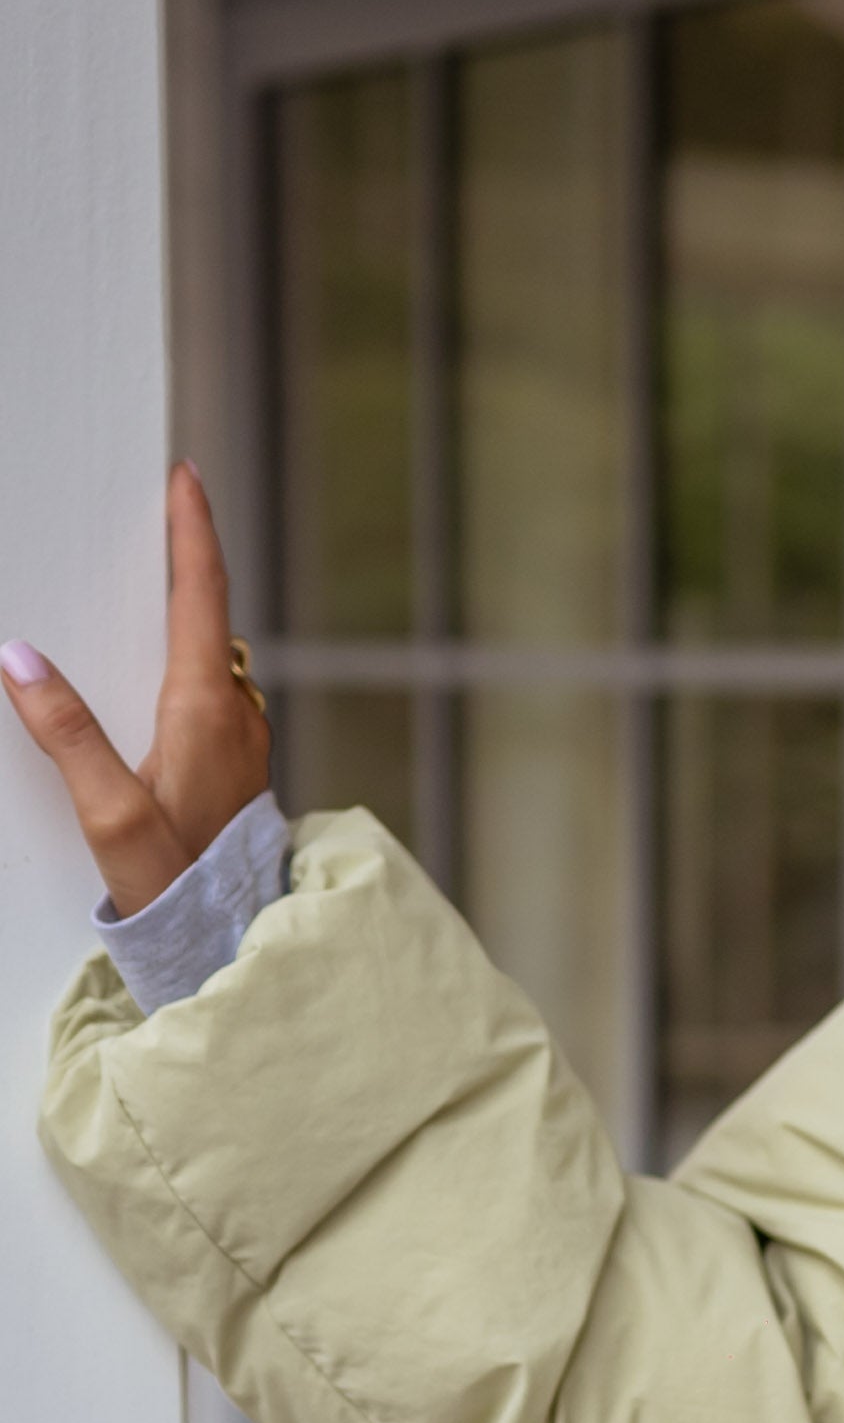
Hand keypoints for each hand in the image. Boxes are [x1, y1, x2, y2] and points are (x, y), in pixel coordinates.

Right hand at [1, 465, 272, 915]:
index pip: (201, 596)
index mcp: (207, 709)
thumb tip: (19, 658)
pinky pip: (213, 691)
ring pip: (216, 657)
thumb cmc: (173, 887)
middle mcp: (236, 714)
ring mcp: (243, 741)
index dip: (193, 531)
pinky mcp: (237, 767)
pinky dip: (189, 659)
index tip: (185, 477)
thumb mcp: (109, 813)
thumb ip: (64, 733)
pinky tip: (162, 669)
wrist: (229, 944)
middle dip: (188, 560)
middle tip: (167, 507)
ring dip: (190, 614)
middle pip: (212, 617)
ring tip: (158, 576)